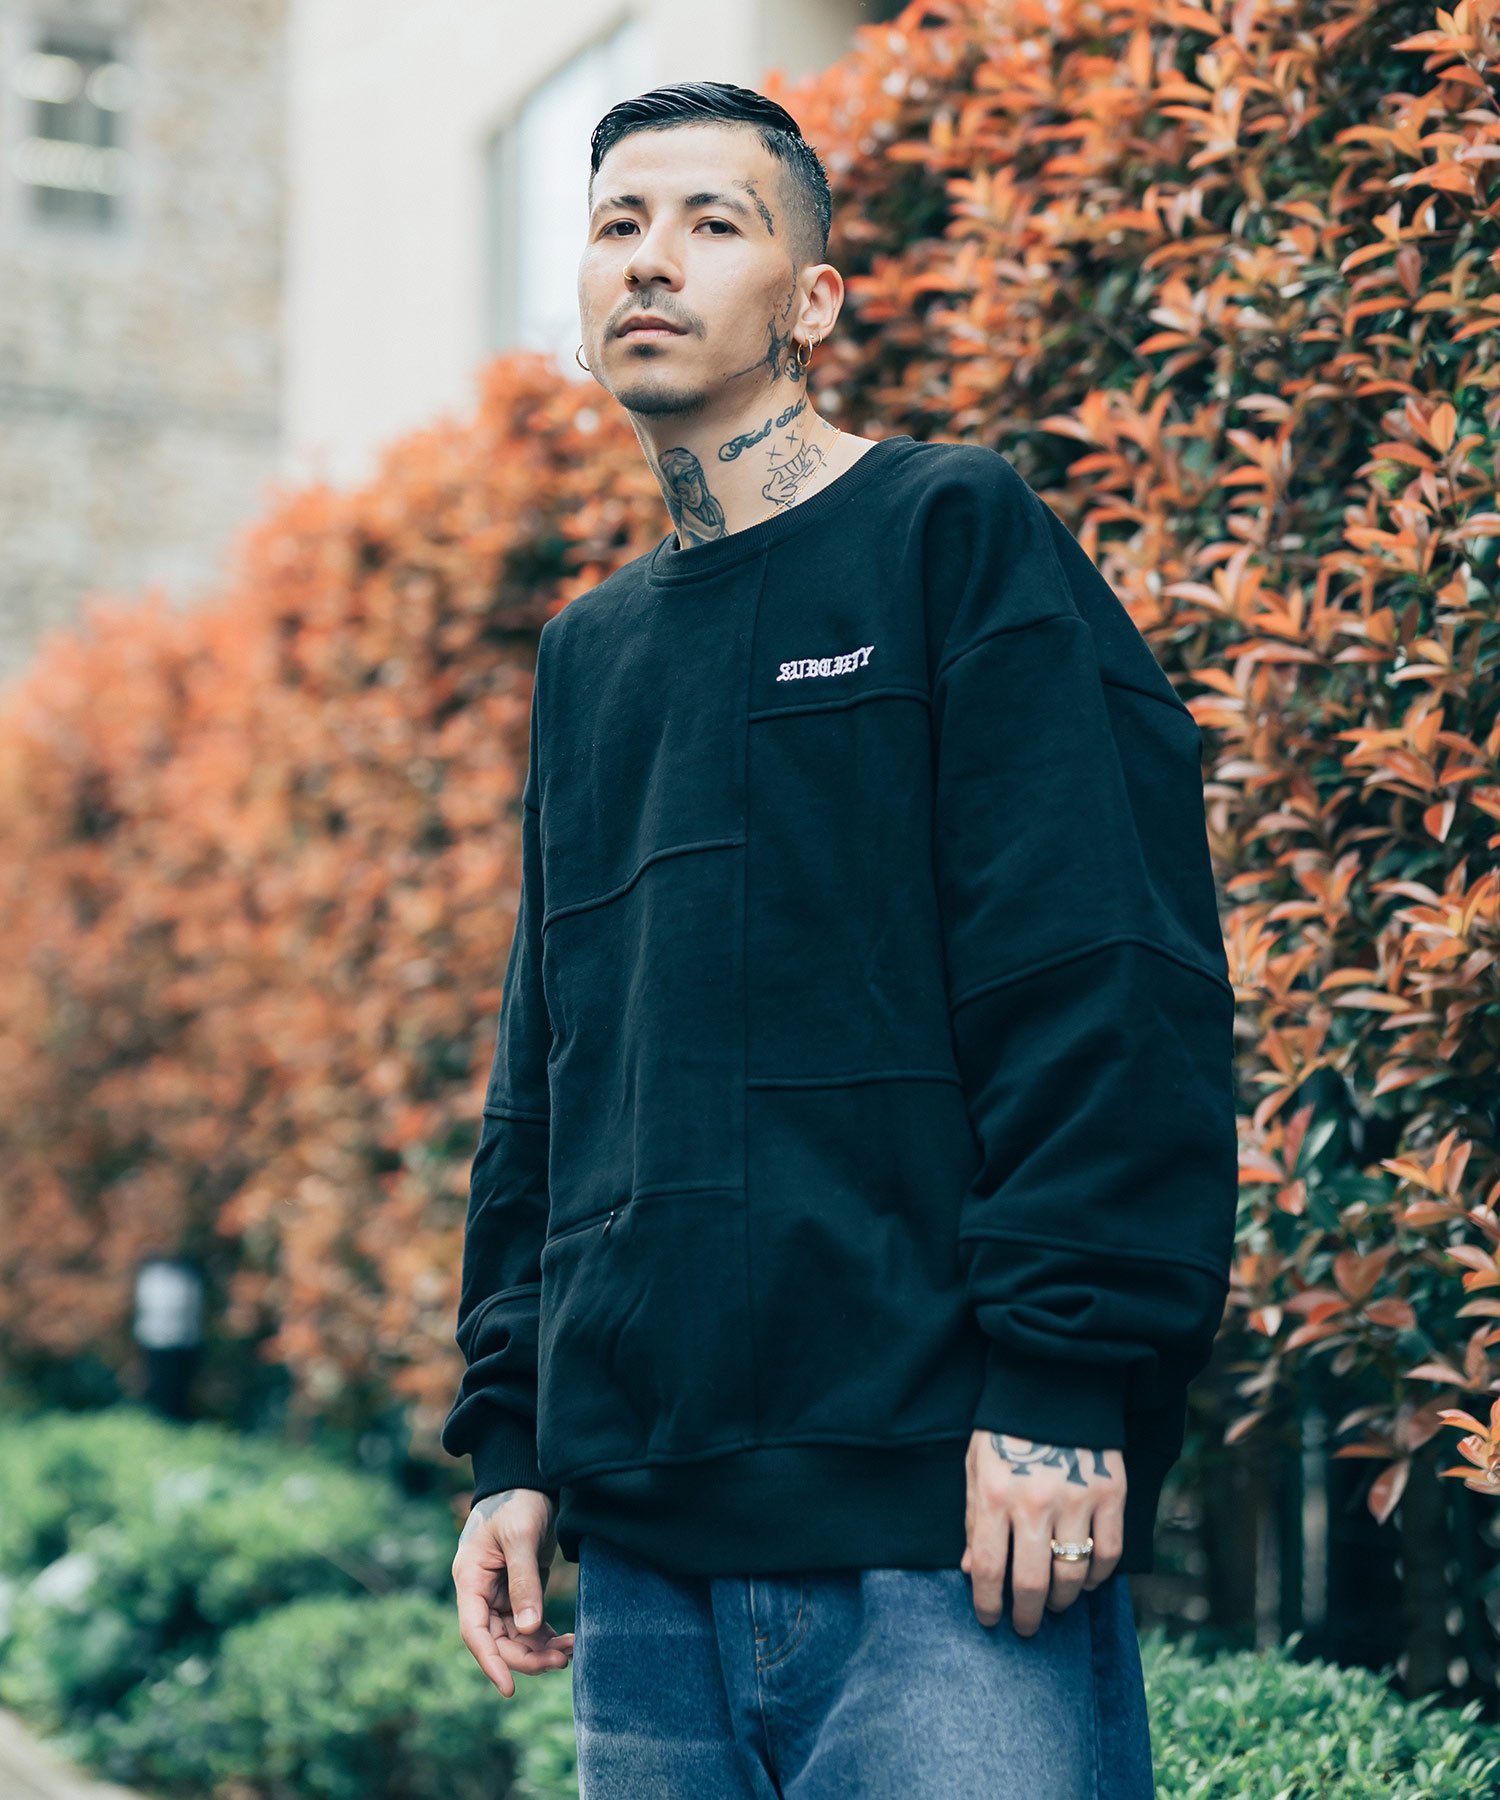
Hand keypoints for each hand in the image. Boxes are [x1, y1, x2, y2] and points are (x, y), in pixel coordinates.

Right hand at [453, 1487, 574, 1696]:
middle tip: (562, 1661)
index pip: (474, 1632)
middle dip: (527, 1657)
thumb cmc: (517, 1501)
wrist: (528, 1478)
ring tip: (571, 1651)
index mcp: (470, 1579)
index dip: (491, 1662)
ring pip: (515, 1637)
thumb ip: (524, 1581)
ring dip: (539, 1650)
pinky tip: (566, 1642)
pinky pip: (528, 1624)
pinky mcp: (520, 1589)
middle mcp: (480, 1591)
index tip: (509, 1689)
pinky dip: (545, 1636)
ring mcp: (499, 1592)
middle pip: (497, 1640)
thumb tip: (530, 1629)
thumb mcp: (520, 1538)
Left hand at [962, 1429, 1124, 1636]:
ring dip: (1062, 1600)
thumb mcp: (977, 1467)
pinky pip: (1108, 1553)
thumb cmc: (1007, 1429)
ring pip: (1071, 1574)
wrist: (1054, 1383)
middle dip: (1026, 1615)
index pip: (988, 1568)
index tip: (988, 1619)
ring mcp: (1076, 1499)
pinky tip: (1086, 1580)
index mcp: (994, 1495)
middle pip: (1031, 1583)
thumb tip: (970, 1570)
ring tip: (1054, 1604)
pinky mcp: (1110, 1493)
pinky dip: (1098, 1576)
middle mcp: (1034, 1503)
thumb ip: (972, 1519)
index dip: (987, 1603)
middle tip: (1024, 1626)